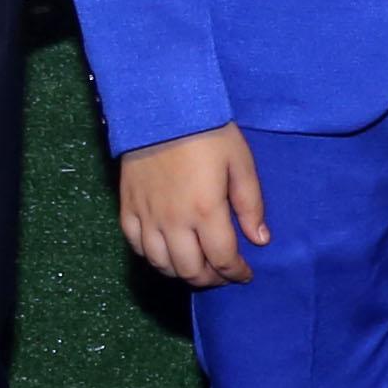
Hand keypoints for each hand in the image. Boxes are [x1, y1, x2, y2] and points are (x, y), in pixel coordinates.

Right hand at [119, 125, 268, 287]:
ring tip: (197, 266)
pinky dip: (152, 257)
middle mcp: (173, 222)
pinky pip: (136, 246)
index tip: (245, 274)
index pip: (222, 259)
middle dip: (211, 279)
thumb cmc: (207, 131)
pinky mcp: (128, 207)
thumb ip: (251, 204)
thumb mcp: (240, 162)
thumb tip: (260, 240)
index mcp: (205, 211)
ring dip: (182, 273)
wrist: (161, 107)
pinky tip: (166, 251)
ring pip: (161, 264)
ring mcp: (147, 217)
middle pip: (190, 270)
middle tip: (222, 273)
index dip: (236, 273)